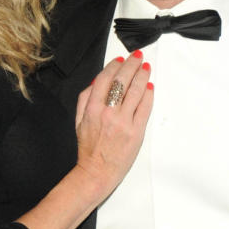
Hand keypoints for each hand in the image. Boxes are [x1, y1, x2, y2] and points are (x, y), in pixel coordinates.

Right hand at [74, 52, 152, 198]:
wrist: (97, 172)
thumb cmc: (89, 149)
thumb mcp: (79, 121)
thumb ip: (85, 99)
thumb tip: (95, 81)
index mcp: (92, 109)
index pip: (105, 79)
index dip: (114, 65)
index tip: (120, 59)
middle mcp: (108, 113)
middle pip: (122, 81)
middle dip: (131, 65)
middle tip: (137, 57)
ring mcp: (124, 122)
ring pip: (136, 91)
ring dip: (142, 76)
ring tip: (146, 68)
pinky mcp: (136, 132)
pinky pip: (145, 108)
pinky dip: (148, 95)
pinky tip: (149, 87)